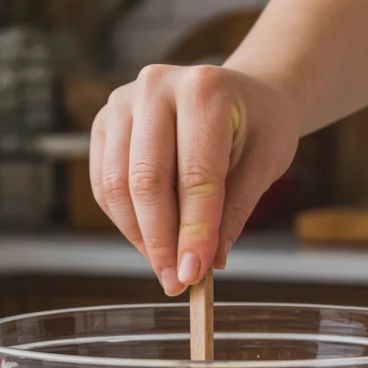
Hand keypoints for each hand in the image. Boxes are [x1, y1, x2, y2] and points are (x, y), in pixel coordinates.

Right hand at [90, 64, 300, 294]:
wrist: (243, 94)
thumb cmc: (259, 124)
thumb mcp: (264, 165)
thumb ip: (232, 213)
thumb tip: (206, 263)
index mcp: (204, 90)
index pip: (194, 175)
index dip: (193, 231)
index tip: (194, 274)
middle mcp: (156, 87)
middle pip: (146, 180)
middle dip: (160, 241)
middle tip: (175, 281)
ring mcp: (123, 101)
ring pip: (116, 185)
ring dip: (138, 235)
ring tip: (165, 263)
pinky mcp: (105, 122)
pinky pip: (104, 182)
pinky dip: (123, 219)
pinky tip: (148, 238)